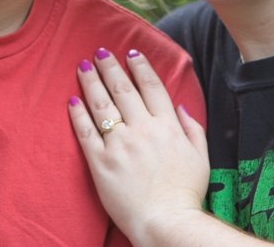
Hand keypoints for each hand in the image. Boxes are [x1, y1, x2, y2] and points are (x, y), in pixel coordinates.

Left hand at [68, 48, 209, 243]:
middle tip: (99, 52)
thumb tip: (180, 107)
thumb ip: (193, 128)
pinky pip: (85, 132)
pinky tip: (72, 100)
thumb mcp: (201, 157)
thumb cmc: (185, 193)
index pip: (151, 86)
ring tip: (82, 66)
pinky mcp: (101, 162)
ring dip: (91, 82)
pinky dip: (78, 114)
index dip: (140, 66)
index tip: (131, 52)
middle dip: (110, 67)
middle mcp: (142, 129)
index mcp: (167, 126)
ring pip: (102, 105)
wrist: (166, 221)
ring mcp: (120, 145)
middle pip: (122, 90)